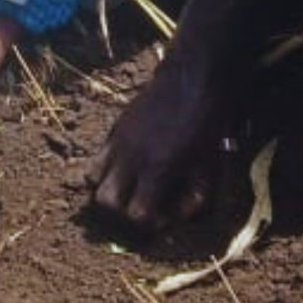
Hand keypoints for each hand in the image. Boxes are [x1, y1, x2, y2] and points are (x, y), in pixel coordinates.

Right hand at [91, 56, 225, 233]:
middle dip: (121, 211)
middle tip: (142, 205)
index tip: (163, 216)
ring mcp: (118, 141)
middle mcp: (131, 158)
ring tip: (129, 187)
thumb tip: (180, 216)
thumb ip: (196, 196)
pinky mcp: (114, 128)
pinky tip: (128, 166)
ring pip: (91, 179)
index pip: (136, 214)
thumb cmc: (207, 122)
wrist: (192, 79)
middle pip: (104, 201)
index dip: (149, 222)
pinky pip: (96, 156)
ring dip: (108, 189)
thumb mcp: (210, 165)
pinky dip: (105, 169)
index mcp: (157, 169)